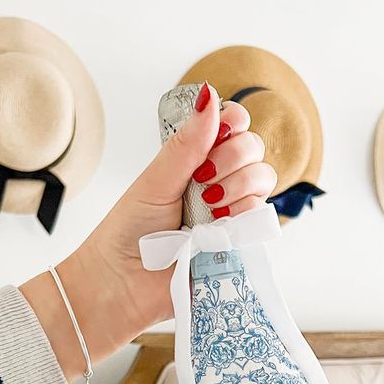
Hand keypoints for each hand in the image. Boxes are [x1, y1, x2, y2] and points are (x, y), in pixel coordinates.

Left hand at [22, 83, 276, 381]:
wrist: (120, 286)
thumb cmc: (126, 235)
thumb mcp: (154, 181)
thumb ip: (186, 144)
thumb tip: (210, 97)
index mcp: (195, 162)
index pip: (232, 127)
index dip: (233, 122)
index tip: (221, 131)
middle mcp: (217, 185)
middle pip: (254, 149)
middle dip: (235, 157)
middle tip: (203, 180)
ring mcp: (230, 215)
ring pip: (263, 181)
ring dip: (237, 188)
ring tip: (207, 209)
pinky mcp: (239, 246)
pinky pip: (261, 220)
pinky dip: (243, 218)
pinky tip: (217, 229)